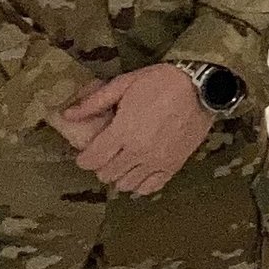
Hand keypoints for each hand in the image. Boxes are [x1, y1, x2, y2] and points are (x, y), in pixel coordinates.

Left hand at [52, 65, 213, 196]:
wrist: (201, 87)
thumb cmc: (161, 81)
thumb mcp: (125, 84)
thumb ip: (95, 102)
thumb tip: (67, 115)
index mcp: (123, 131)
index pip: (91, 160)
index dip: (83, 159)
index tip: (86, 152)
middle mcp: (138, 152)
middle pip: (106, 175)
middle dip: (101, 165)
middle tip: (106, 152)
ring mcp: (157, 162)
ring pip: (126, 184)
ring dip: (120, 175)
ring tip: (124, 160)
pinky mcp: (173, 166)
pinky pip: (150, 187)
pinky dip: (140, 183)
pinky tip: (140, 170)